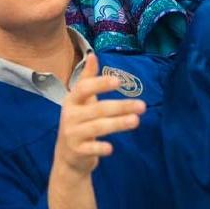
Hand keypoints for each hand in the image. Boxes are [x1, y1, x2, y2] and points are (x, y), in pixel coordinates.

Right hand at [52, 53, 145, 176]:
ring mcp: (72, 134)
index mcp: (72, 100)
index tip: (118, 81)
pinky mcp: (77, 150)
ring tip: (136, 121)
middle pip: (98, 109)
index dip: (100, 84)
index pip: (84, 88)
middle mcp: (70, 115)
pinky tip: (111, 148)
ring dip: (118, 124)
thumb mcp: (80, 100)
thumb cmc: (78, 121)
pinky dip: (100, 147)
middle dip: (121, 107)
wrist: (67, 155)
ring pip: (98, 127)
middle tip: (142, 106)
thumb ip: (87, 78)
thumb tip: (93, 54)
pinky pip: (90, 148)